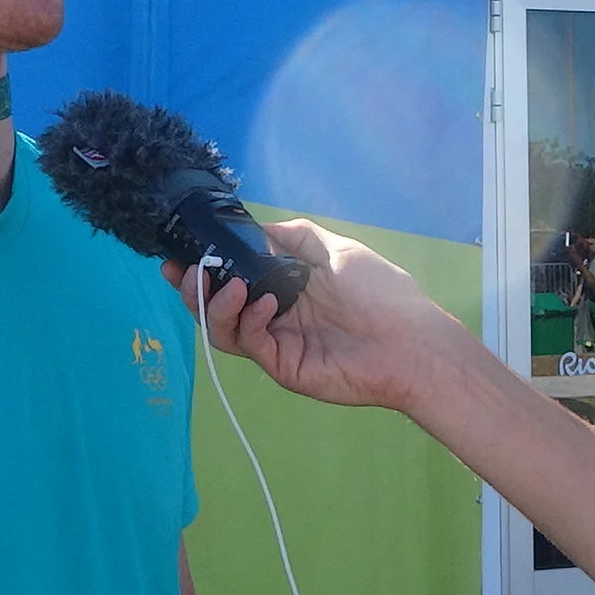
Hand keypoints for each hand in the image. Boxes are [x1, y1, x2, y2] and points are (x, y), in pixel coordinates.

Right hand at [163, 219, 469, 413]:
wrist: (413, 344)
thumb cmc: (382, 294)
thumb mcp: (337, 251)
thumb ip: (298, 237)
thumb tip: (259, 227)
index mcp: (286, 288)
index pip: (234, 278)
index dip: (206, 267)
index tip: (181, 253)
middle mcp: (275, 316)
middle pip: (219, 307)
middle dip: (195, 289)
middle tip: (182, 271)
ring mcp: (277, 343)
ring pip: (225, 329)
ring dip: (215, 304)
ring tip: (225, 284)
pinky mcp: (283, 366)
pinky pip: (251, 344)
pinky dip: (248, 321)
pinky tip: (264, 304)